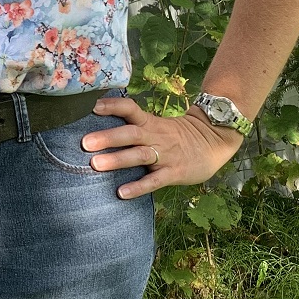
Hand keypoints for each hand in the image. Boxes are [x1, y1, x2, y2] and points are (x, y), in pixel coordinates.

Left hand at [83, 96, 243, 198]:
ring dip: (117, 159)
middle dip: (107, 137)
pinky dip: (138, 186)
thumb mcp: (157, 125)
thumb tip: (100, 129)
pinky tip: (121, 193)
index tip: (93, 106)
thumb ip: (135, 127)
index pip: (130, 109)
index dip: (113, 106)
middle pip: (130, 134)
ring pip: (139, 155)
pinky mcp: (174, 173)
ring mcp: (165, 155)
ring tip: (95, 164)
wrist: (213, 141)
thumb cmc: (177, 136)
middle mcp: (155, 136)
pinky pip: (154, 181)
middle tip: (85, 143)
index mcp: (150, 123)